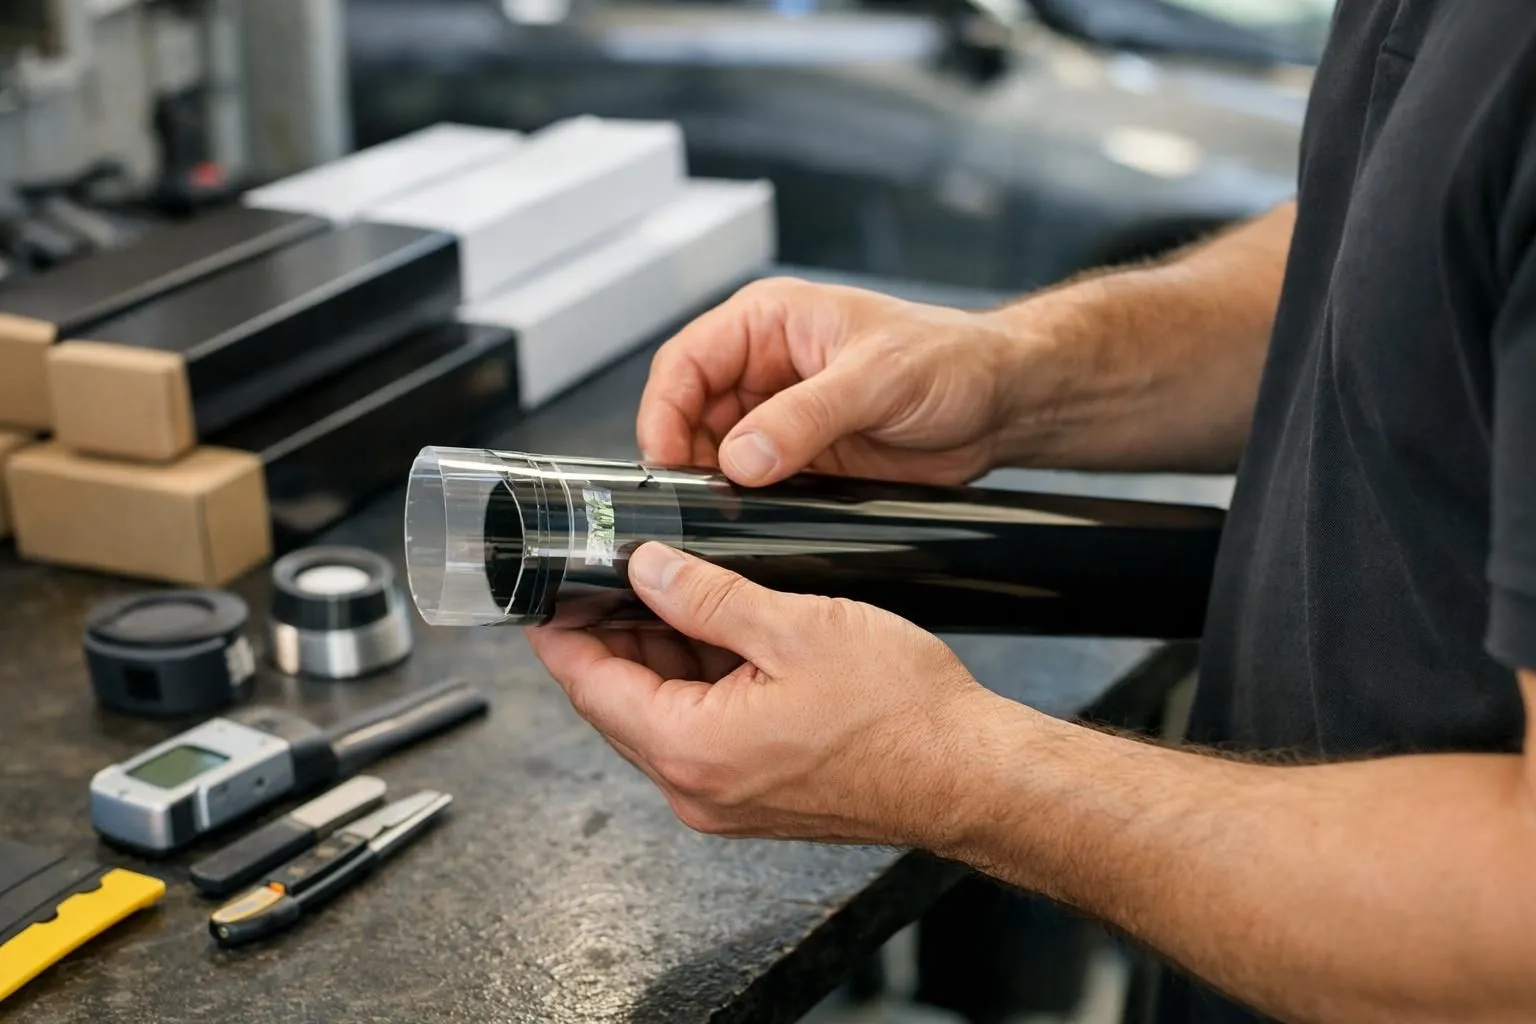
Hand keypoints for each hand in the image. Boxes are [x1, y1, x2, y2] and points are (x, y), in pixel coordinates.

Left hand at [526, 542, 997, 845]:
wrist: (968, 774)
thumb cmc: (902, 715)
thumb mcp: (794, 628)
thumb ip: (706, 595)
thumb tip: (647, 569)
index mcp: (692, 749)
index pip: (591, 687)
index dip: (560, 634)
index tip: (544, 596)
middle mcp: (698, 788)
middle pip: (618, 705)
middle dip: (609, 638)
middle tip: (611, 576)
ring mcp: (725, 799)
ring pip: (659, 719)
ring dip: (656, 660)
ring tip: (671, 595)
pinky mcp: (755, 797)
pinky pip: (698, 736)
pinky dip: (694, 687)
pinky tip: (715, 639)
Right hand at [637, 277, 1028, 485]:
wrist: (1001, 403)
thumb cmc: (949, 360)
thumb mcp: (876, 379)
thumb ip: (804, 417)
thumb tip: (739, 458)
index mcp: (767, 322)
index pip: (686, 363)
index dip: (663, 412)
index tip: (664, 461)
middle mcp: (763, 368)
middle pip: (688, 414)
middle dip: (682, 458)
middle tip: (688, 505)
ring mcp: (778, 416)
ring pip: (713, 455)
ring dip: (710, 487)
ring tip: (717, 519)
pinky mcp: (798, 458)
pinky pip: (749, 485)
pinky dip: (741, 506)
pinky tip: (746, 525)